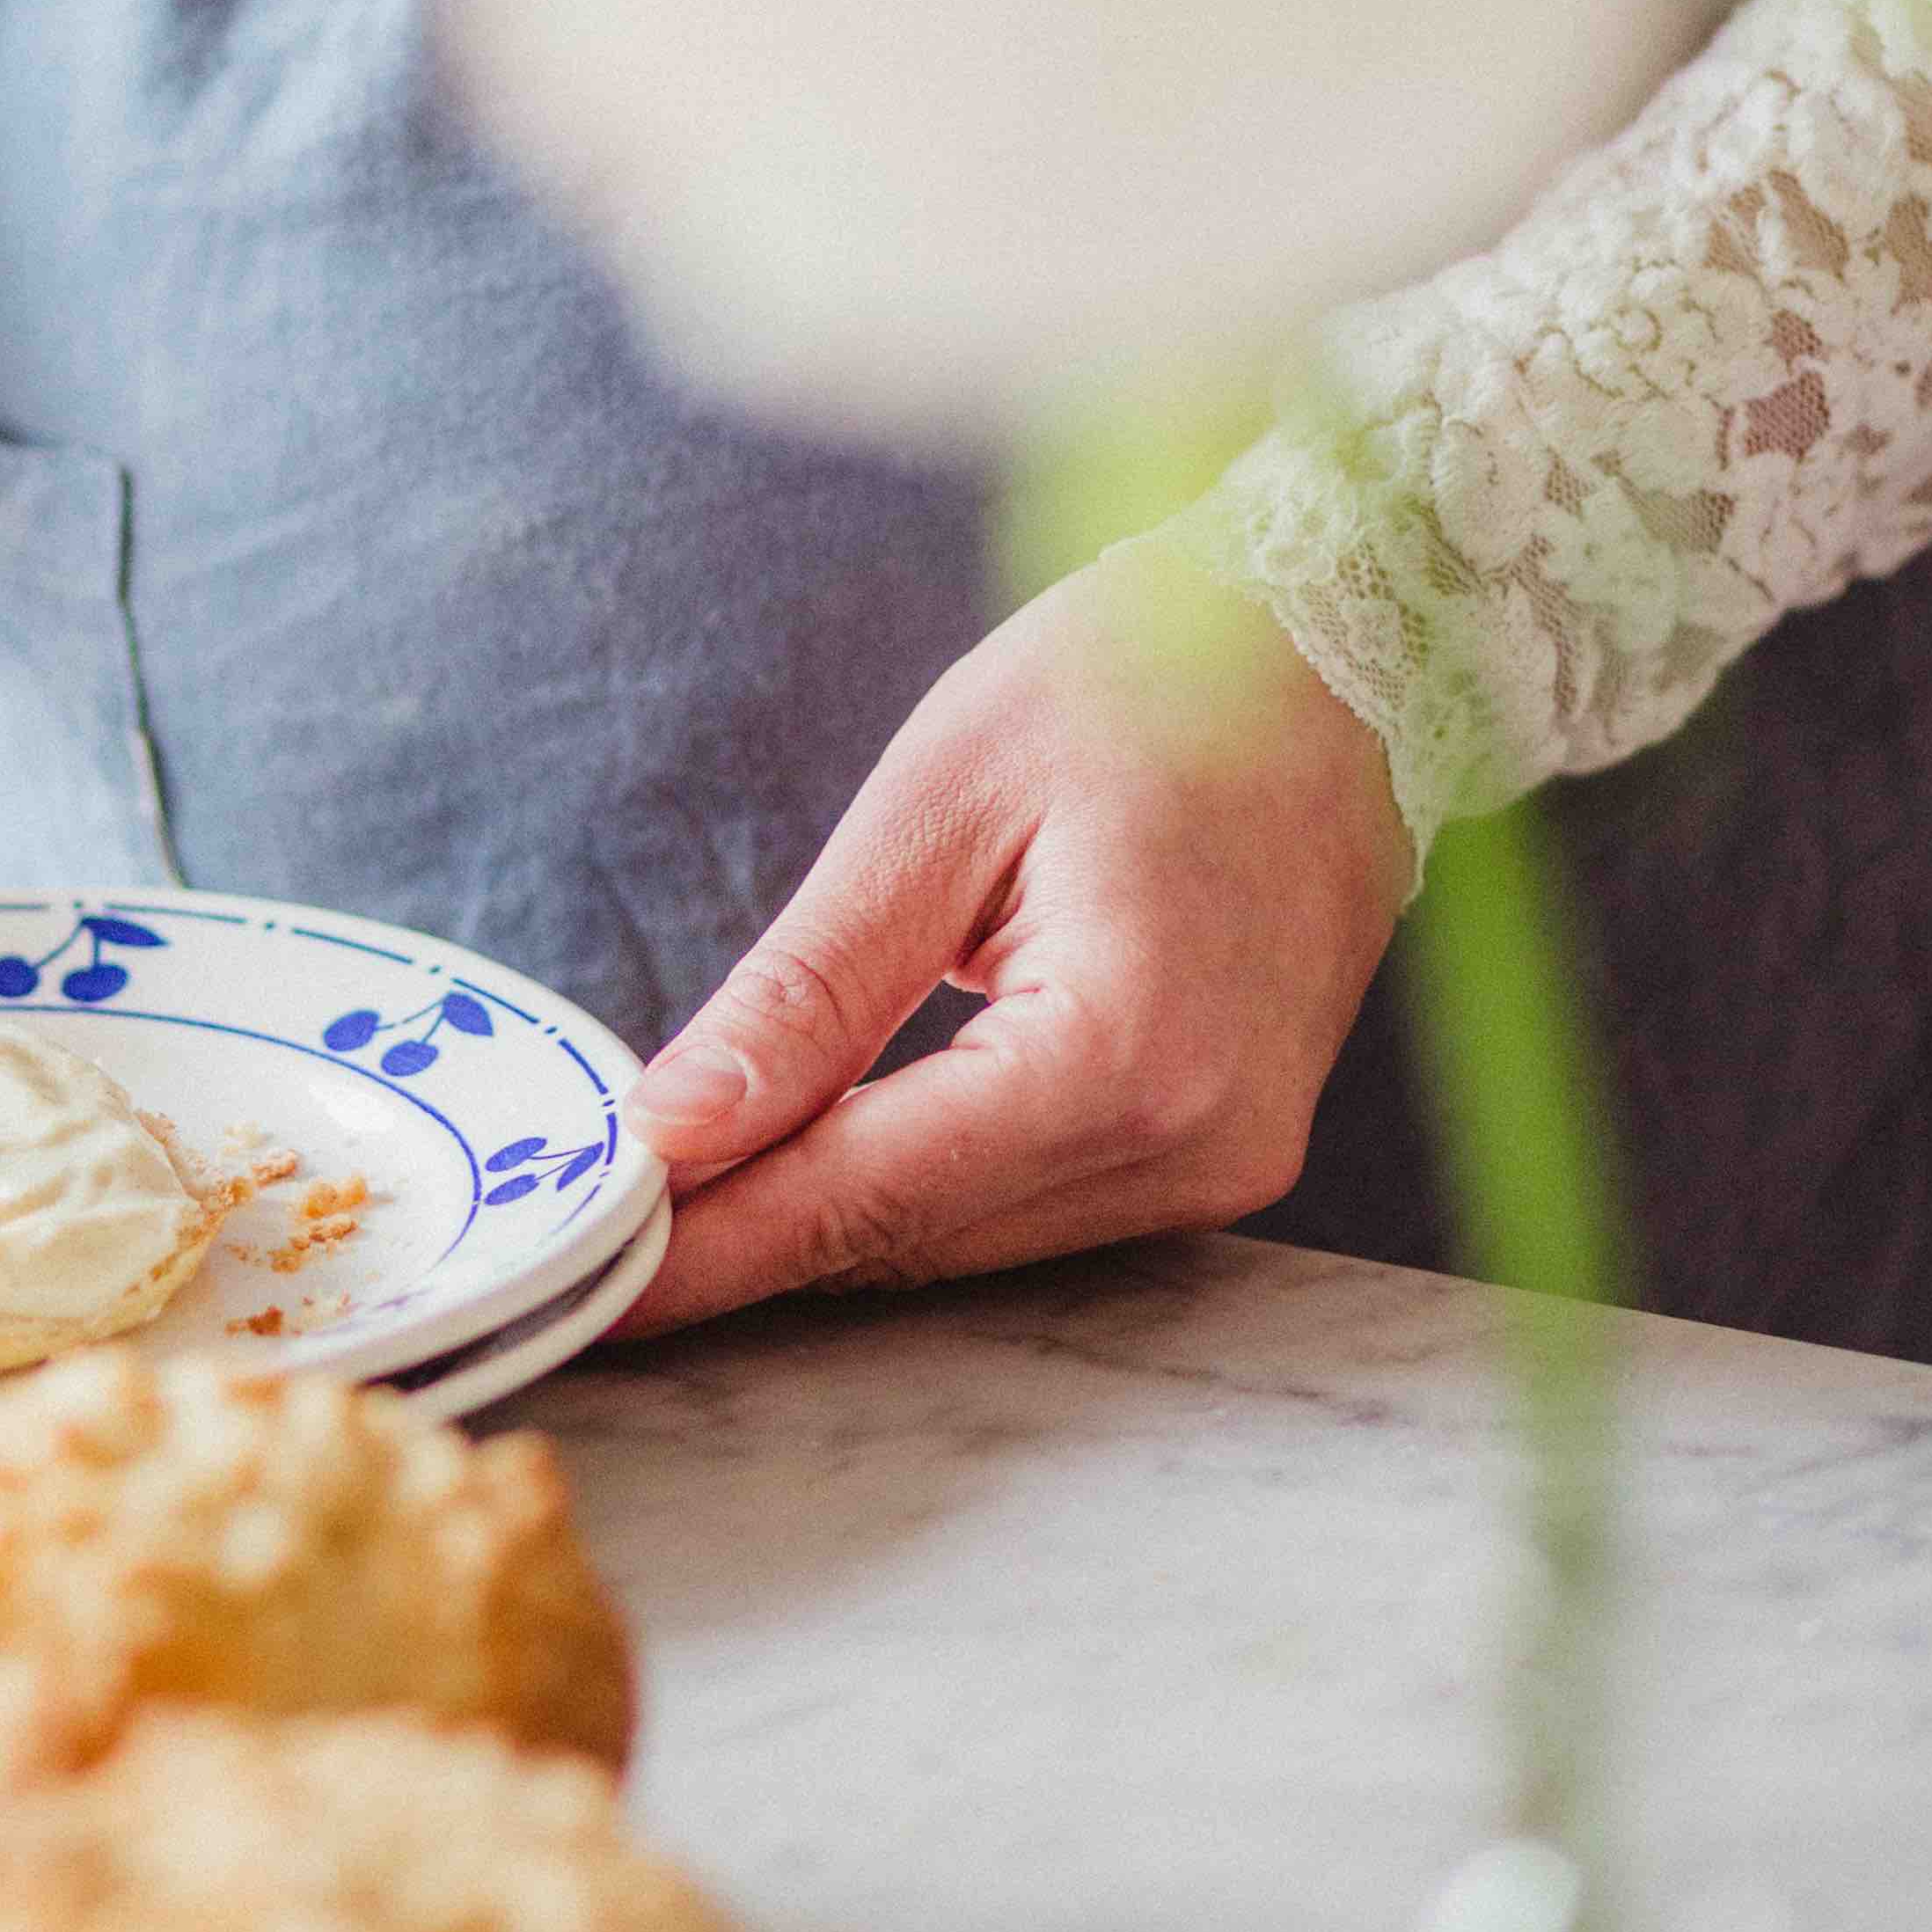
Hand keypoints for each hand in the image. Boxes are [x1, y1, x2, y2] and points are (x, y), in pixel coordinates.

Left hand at [621, 548, 1413, 1329]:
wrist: (1339, 652)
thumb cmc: (1149, 679)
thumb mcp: (942, 803)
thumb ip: (811, 991)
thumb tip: (676, 1124)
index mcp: (1129, 1055)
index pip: (871, 1192)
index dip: (717, 1244)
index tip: (592, 1279)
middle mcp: (1194, 1147)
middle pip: (919, 1238)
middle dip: (750, 1243)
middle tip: (595, 1236)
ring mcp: (1226, 1164)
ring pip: (971, 1240)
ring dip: (828, 1223)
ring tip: (678, 1201)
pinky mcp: (1224, 1150)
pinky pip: (1033, 1203)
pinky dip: (918, 1187)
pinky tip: (813, 1159)